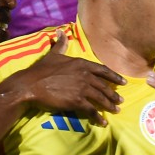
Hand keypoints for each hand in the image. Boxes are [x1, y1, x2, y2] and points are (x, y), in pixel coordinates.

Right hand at [4, 31, 125, 124]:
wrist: (31, 84)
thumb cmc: (42, 69)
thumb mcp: (54, 54)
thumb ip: (61, 44)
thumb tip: (61, 32)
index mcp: (82, 63)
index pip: (103, 70)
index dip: (114, 77)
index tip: (123, 82)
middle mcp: (85, 75)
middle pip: (104, 86)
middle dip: (114, 94)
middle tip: (120, 100)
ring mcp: (82, 88)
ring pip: (101, 98)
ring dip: (110, 105)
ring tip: (116, 110)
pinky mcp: (77, 101)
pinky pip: (92, 110)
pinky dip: (98, 117)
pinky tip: (103, 122)